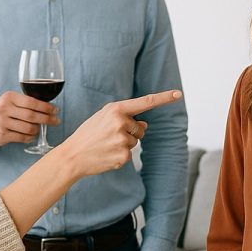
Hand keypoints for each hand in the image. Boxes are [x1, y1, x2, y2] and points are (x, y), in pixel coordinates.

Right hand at [0, 91, 58, 146]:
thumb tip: (48, 107)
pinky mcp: (2, 135)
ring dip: (38, 129)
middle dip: (47, 119)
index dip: (46, 107)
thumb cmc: (1, 111)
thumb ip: (25, 102)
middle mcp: (4, 109)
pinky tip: (31, 135)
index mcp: (9, 97)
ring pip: (29, 128)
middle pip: (32, 116)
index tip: (55, 110)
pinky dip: (30, 137)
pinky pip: (23, 137)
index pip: (32, 102)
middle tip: (56, 121)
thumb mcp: (9, 101)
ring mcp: (2, 123)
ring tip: (39, 128)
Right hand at [62, 90, 181, 176]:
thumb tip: (145, 125)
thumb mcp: (103, 118)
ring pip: (135, 142)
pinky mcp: (123, 156)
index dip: (164, 98)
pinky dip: (120, 156)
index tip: (178, 94)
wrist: (72, 156)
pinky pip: (129, 154)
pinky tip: (107, 155)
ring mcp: (123, 140)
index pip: (145, 102)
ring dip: (124, 144)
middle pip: (141, 128)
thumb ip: (125, 117)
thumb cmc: (88, 134)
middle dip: (130, 132)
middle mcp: (121, 123)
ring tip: (105, 145)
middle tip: (108, 136)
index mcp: (116, 109)